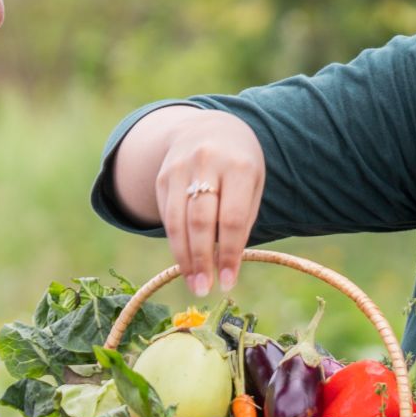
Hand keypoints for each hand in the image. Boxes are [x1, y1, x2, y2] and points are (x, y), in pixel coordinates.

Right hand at [154, 111, 265, 295]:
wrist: (208, 127)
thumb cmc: (239, 165)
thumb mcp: (253, 184)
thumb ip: (242, 219)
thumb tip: (226, 263)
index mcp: (239, 166)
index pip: (232, 218)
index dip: (228, 253)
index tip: (228, 282)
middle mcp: (207, 164)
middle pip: (200, 221)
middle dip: (202, 259)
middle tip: (204, 289)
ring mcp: (180, 168)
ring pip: (177, 220)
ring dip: (184, 257)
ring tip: (192, 282)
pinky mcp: (162, 177)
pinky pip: (166, 216)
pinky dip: (175, 242)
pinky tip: (184, 261)